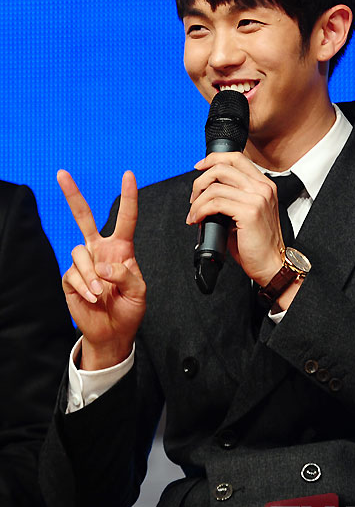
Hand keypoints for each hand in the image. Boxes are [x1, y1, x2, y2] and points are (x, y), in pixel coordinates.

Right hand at [58, 170, 145, 369]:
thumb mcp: (139, 291)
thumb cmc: (129, 309)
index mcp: (121, 249)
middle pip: (84, 218)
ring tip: (101, 293)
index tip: (128, 175)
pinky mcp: (71, 278)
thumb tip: (103, 267)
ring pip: (79, 253)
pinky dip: (85, 287)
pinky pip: (73, 274)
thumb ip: (126, 275)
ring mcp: (84, 263)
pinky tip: (92, 298)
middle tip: (62, 174)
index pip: (126, 219)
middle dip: (73, 195)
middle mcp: (100, 251)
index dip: (128, 197)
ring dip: (92, 275)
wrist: (113, 332)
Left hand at [187, 152, 283, 285]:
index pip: (236, 158)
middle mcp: (262, 188)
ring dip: (197, 201)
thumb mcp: (247, 213)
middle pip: (222, 167)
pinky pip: (215, 203)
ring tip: (194, 214)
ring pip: (215, 186)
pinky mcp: (249, 212)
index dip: (213, 159)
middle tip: (194, 198)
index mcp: (264, 185)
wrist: (271, 264)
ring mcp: (257, 198)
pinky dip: (201, 210)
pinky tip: (198, 219)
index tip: (199, 168)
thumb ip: (232, 197)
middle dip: (200, 181)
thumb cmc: (257, 244)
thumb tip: (206, 193)